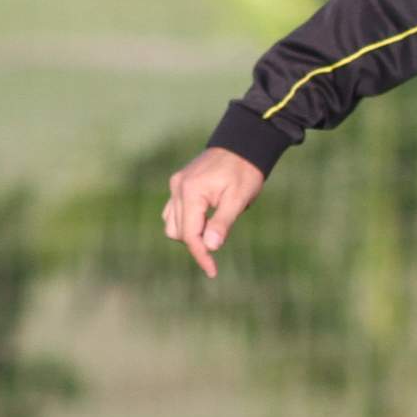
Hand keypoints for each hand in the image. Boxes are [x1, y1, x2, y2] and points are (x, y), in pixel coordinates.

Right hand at [163, 146, 264, 277]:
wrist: (242, 145)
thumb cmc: (244, 171)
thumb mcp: (238, 198)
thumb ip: (223, 222)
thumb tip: (210, 247)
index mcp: (191, 192)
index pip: (190, 234)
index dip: (201, 255)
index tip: (213, 271)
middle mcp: (178, 188)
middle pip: (178, 232)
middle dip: (197, 244)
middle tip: (221, 241)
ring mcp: (176, 186)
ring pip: (172, 223)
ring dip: (190, 234)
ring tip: (214, 229)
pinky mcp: (179, 184)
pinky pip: (174, 211)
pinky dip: (187, 222)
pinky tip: (205, 221)